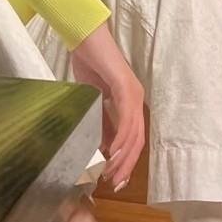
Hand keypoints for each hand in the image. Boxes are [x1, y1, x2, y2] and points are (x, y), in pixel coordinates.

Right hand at [69, 23, 144, 190]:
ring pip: (134, 132)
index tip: (116, 179)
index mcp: (130, 102)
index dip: (127, 161)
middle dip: (127, 165)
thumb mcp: (94, 99)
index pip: (133, 138)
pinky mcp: (125, 86)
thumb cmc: (88, 63)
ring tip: (112, 173)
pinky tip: (113, 151)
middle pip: (138, 140)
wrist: (84, 37)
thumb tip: (105, 147)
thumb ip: (102, 121)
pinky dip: (121, 137)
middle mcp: (136, 99)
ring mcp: (133, 92)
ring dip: (124, 156)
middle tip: (114, 184)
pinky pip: (126, 117)